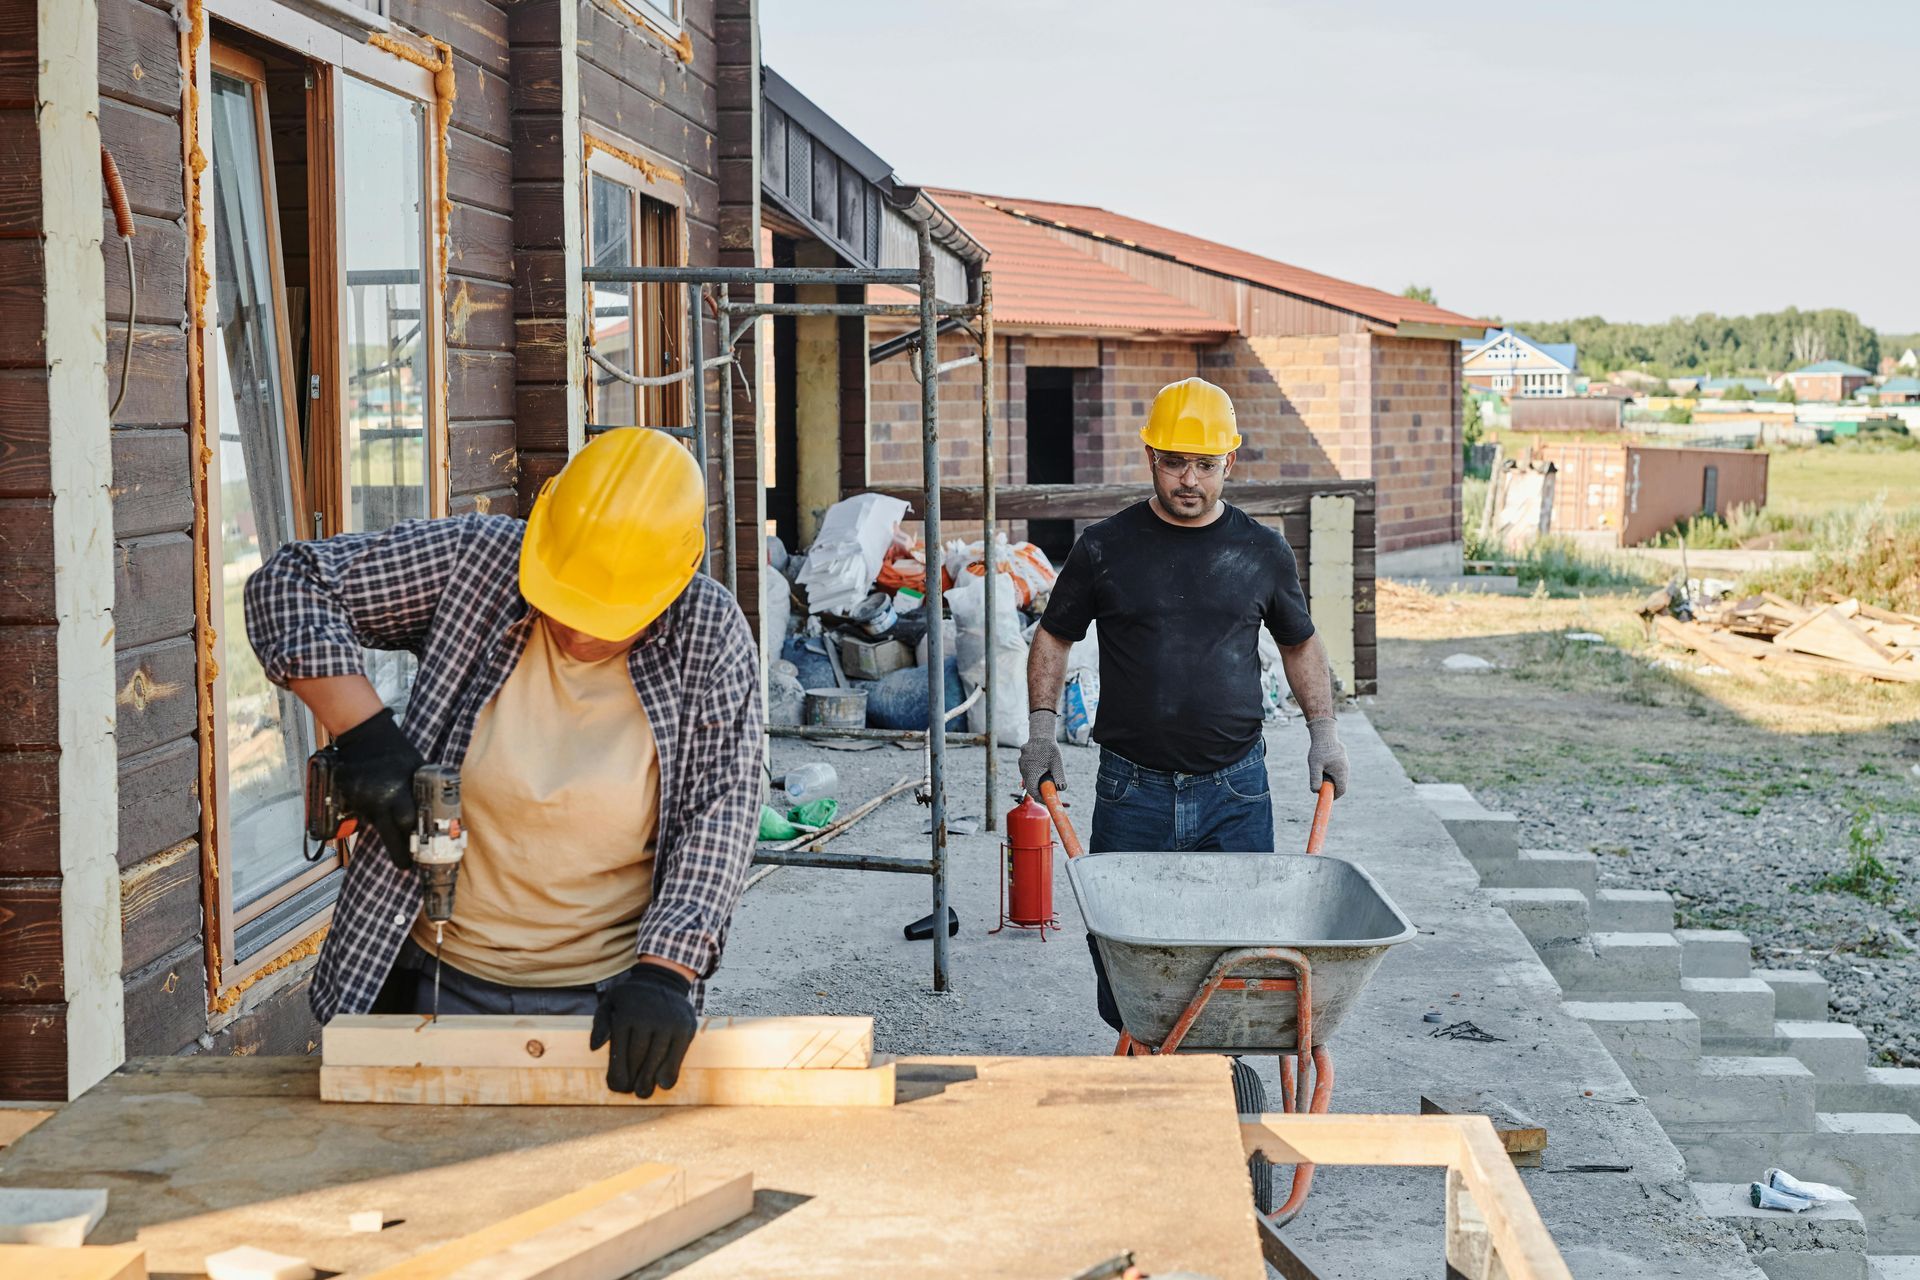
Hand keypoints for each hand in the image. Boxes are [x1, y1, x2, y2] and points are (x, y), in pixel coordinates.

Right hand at [331, 707, 424, 869]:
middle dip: (399, 854)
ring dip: (386, 829)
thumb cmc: (396, 752)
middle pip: (389, 837)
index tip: (420, 855)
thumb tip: (438, 813)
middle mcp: (377, 801)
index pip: (408, 824)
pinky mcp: (349, 800)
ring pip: (376, 827)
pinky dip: (373, 815)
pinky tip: (378, 803)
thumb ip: (423, 792)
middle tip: (406, 865)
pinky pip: (364, 816)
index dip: (415, 842)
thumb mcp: (418, 769)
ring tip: (393, 819)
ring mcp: (361, 802)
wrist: (364, 736)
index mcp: (396, 792)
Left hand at [591, 964, 697, 1097]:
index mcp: (626, 1014)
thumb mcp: (610, 1003)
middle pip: (638, 1058)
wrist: (664, 980)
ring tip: (643, 1092)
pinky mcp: (685, 1027)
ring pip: (657, 1059)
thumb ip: (600, 1024)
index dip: (617, 1072)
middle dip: (632, 1079)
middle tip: (629, 1092)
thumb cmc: (631, 998)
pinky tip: (663, 1084)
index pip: (619, 1051)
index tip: (616, 1087)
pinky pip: (677, 1055)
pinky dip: (670, 1072)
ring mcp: (668, 1022)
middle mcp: (647, 1017)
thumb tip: (595, 1047)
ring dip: (649, 1080)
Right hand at [1019, 709, 1065, 796]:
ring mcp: (1021, 764)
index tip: (1046, 799)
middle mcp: (1024, 769)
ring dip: (1035, 779)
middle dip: (1038, 788)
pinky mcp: (1021, 760)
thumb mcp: (1057, 764)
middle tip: (1048, 788)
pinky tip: (1040, 765)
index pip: (1033, 791)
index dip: (1039, 797)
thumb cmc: (1049, 749)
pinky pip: (1026, 770)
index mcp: (1032, 772)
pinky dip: (1033, 772)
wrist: (1041, 734)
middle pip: (1029, 785)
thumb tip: (1062, 789)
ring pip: (1027, 777)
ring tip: (1046, 774)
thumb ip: (1059, 777)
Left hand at [1306, 716, 1348, 798]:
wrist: (1325, 733)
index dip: (1334, 796)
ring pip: (1339, 778)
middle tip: (1319, 784)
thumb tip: (1316, 791)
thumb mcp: (1314, 765)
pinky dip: (1331, 773)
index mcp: (1340, 772)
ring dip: (1330, 779)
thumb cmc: (1319, 749)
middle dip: (1331, 787)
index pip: (1341, 790)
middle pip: (1340, 785)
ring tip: (1320, 769)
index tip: (1326, 798)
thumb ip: (1315, 779)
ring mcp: (1345, 764)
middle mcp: (1345, 769)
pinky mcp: (1342, 761)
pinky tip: (1322, 764)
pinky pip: (1338, 771)